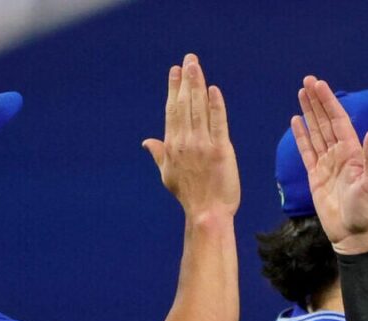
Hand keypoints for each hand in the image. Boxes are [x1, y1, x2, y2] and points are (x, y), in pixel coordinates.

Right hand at [142, 54, 238, 216]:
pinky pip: (218, 123)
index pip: (172, 111)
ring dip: (198, 86)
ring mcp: (203, 145)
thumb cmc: (190, 196)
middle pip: (185, 104)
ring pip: (199, 109)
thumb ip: (159, 154)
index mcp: (172, 146)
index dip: (173, 89)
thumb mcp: (168, 175)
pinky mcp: (221, 150)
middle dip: (186, 80)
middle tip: (189, 60)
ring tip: (196, 66)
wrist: (207, 213)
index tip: (175, 72)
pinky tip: (213, 90)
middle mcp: (185, 142)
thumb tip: (147, 141)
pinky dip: (216, 106)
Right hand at [292, 76, 367, 253]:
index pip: (339, 121)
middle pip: (326, 122)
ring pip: (316, 132)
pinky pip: (306, 151)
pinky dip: (301, 136)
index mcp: (353, 153)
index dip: (329, 102)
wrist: (353, 235)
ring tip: (301, 94)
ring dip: (309, 113)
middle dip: (317, 101)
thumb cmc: (367, 212)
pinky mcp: (315, 176)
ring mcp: (327, 164)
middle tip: (307, 81)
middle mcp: (340, 154)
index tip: (319, 85)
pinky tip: (296, 121)